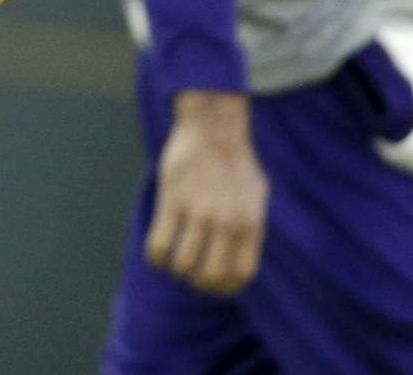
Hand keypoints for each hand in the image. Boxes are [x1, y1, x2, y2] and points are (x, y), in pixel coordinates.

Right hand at [146, 91, 267, 295]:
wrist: (213, 125)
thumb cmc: (235, 160)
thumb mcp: (257, 193)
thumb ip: (251, 226)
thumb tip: (241, 258)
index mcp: (250, 222)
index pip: (241, 274)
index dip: (225, 287)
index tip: (213, 281)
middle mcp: (226, 221)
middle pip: (209, 276)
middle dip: (198, 283)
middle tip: (191, 273)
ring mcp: (198, 212)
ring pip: (182, 265)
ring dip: (175, 269)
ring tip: (174, 259)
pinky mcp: (172, 200)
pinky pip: (158, 245)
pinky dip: (156, 257)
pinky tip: (158, 250)